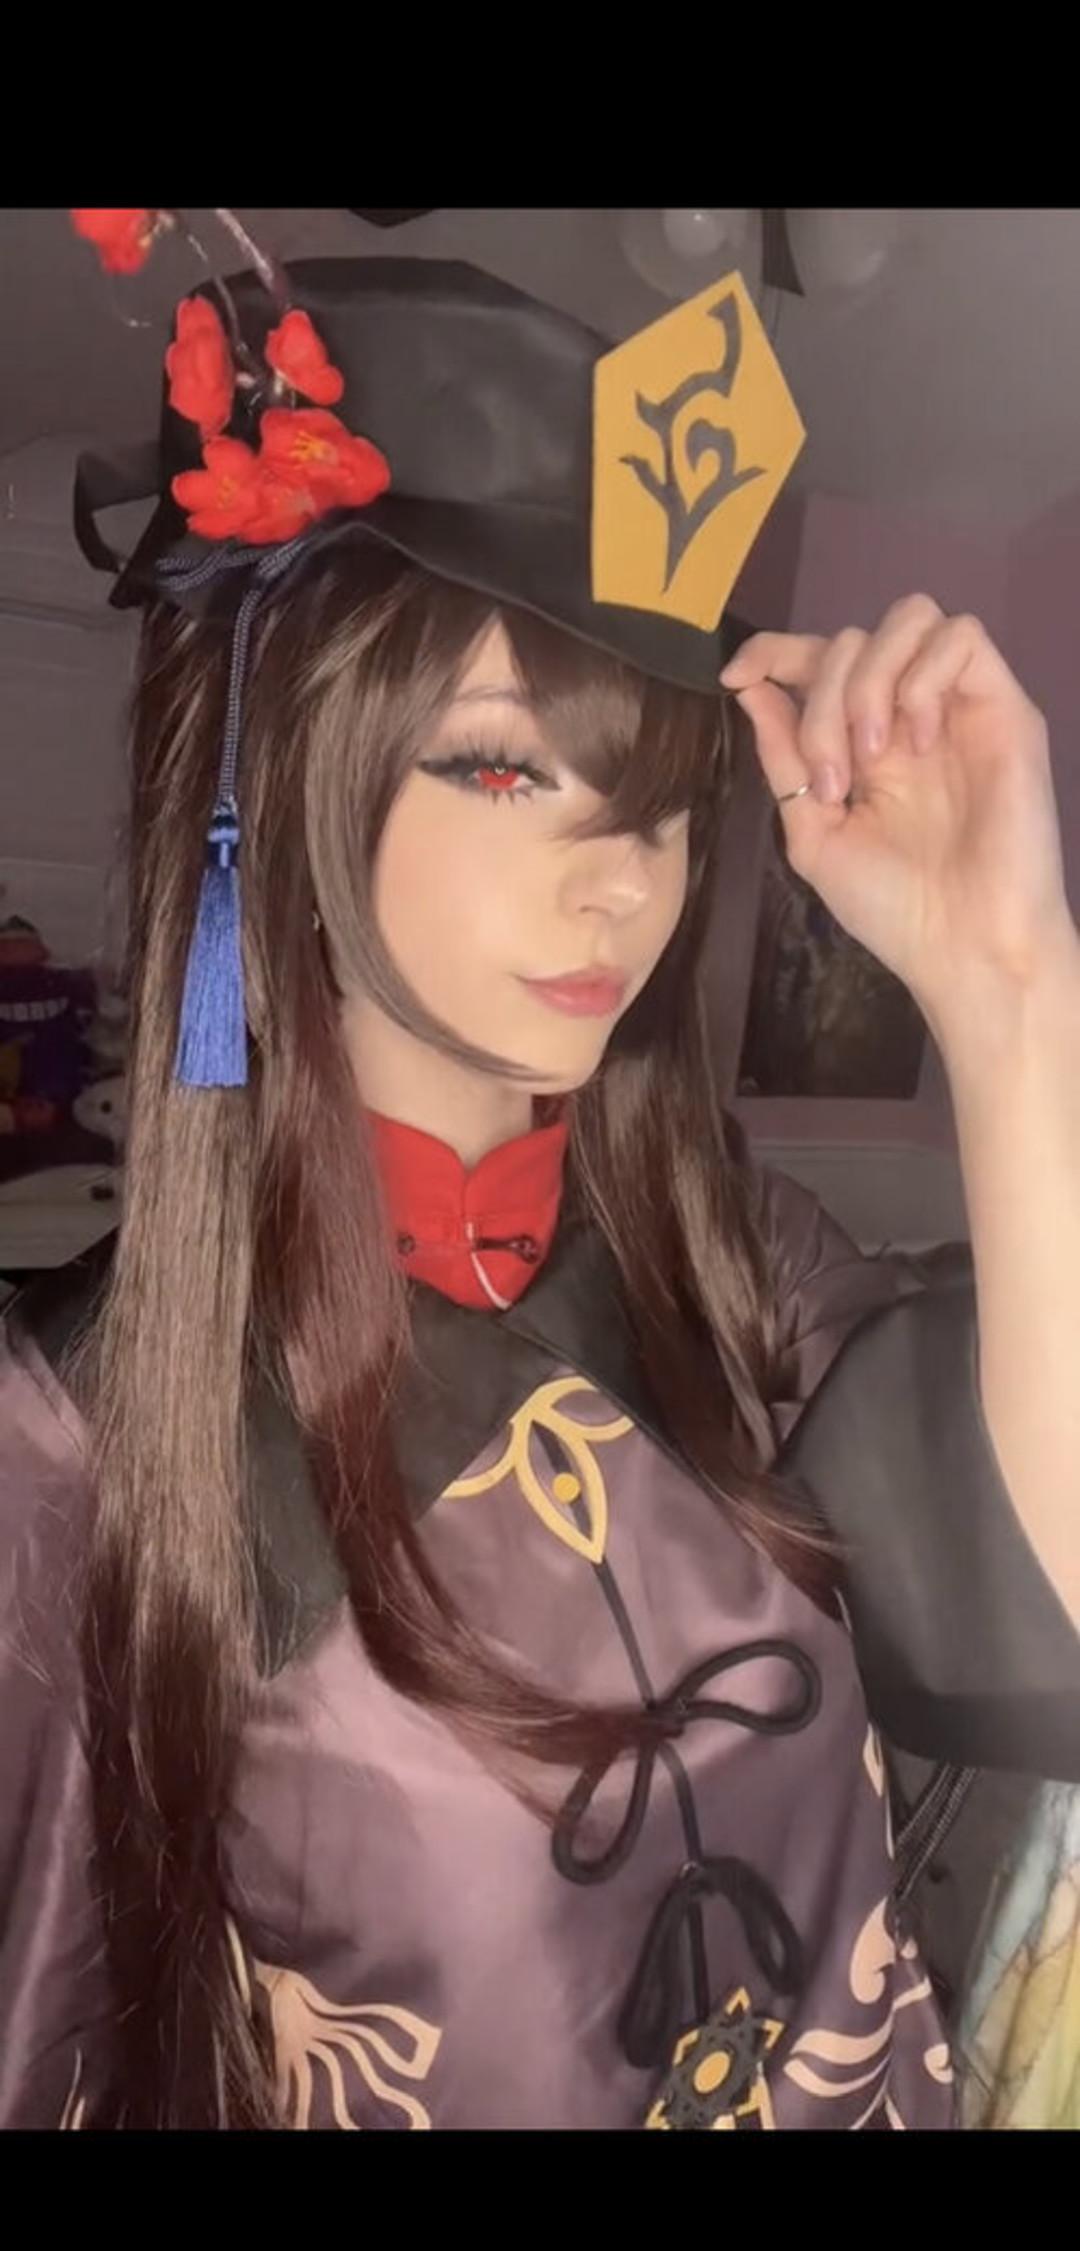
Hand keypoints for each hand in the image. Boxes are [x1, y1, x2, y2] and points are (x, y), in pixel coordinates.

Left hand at [720, 595, 1075, 1019]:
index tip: (736, 676)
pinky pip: (963, 636)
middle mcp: (906, 714)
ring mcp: (955, 706)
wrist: (966, 948)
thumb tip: (748, 686)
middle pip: (851, 639)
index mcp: (861, 741)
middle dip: (822, 697)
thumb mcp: (815, 835)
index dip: (774, 650)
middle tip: (834, 778)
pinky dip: (924, 679)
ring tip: (874, 755)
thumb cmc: (895, 909)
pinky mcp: (1004, 706)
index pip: (818, 659)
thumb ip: (784, 758)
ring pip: (909, 617)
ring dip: (870, 679)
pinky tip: (918, 744)